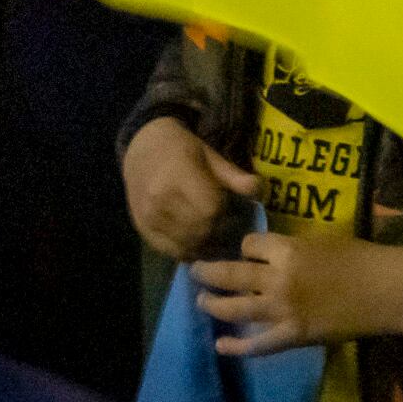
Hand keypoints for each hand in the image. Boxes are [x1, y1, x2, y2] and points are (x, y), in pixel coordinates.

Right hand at [123, 116, 260, 264]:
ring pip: (188, 245)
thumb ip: (234, 176)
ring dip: (207, 245)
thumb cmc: (181, 149)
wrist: (142, 150)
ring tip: (217, 236)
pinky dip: (190, 252)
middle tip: (228, 226)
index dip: (227, 213)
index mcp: (178, 177)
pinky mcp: (143, 231)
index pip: (211, 209)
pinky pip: (172, 252)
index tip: (233, 209)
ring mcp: (149, 219)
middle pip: (201, 230)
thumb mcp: (210, 154)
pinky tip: (200, 243)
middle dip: (219, 231)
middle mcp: (160, 201)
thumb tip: (260, 193)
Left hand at [193, 231, 402, 358]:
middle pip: (231, 274)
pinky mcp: (293, 336)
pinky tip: (221, 345)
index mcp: (288, 249)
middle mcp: (278, 279)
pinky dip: (238, 347)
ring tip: (200, 301)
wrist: (386, 290)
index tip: (245, 250)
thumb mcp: (322, 240)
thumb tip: (269, 253)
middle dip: (208, 272)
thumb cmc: (360, 257)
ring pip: (236, 309)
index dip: (245, 246)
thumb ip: (292, 247)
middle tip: (195, 270)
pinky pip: (259, 345)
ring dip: (214, 305)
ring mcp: (283, 310)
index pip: (249, 244)